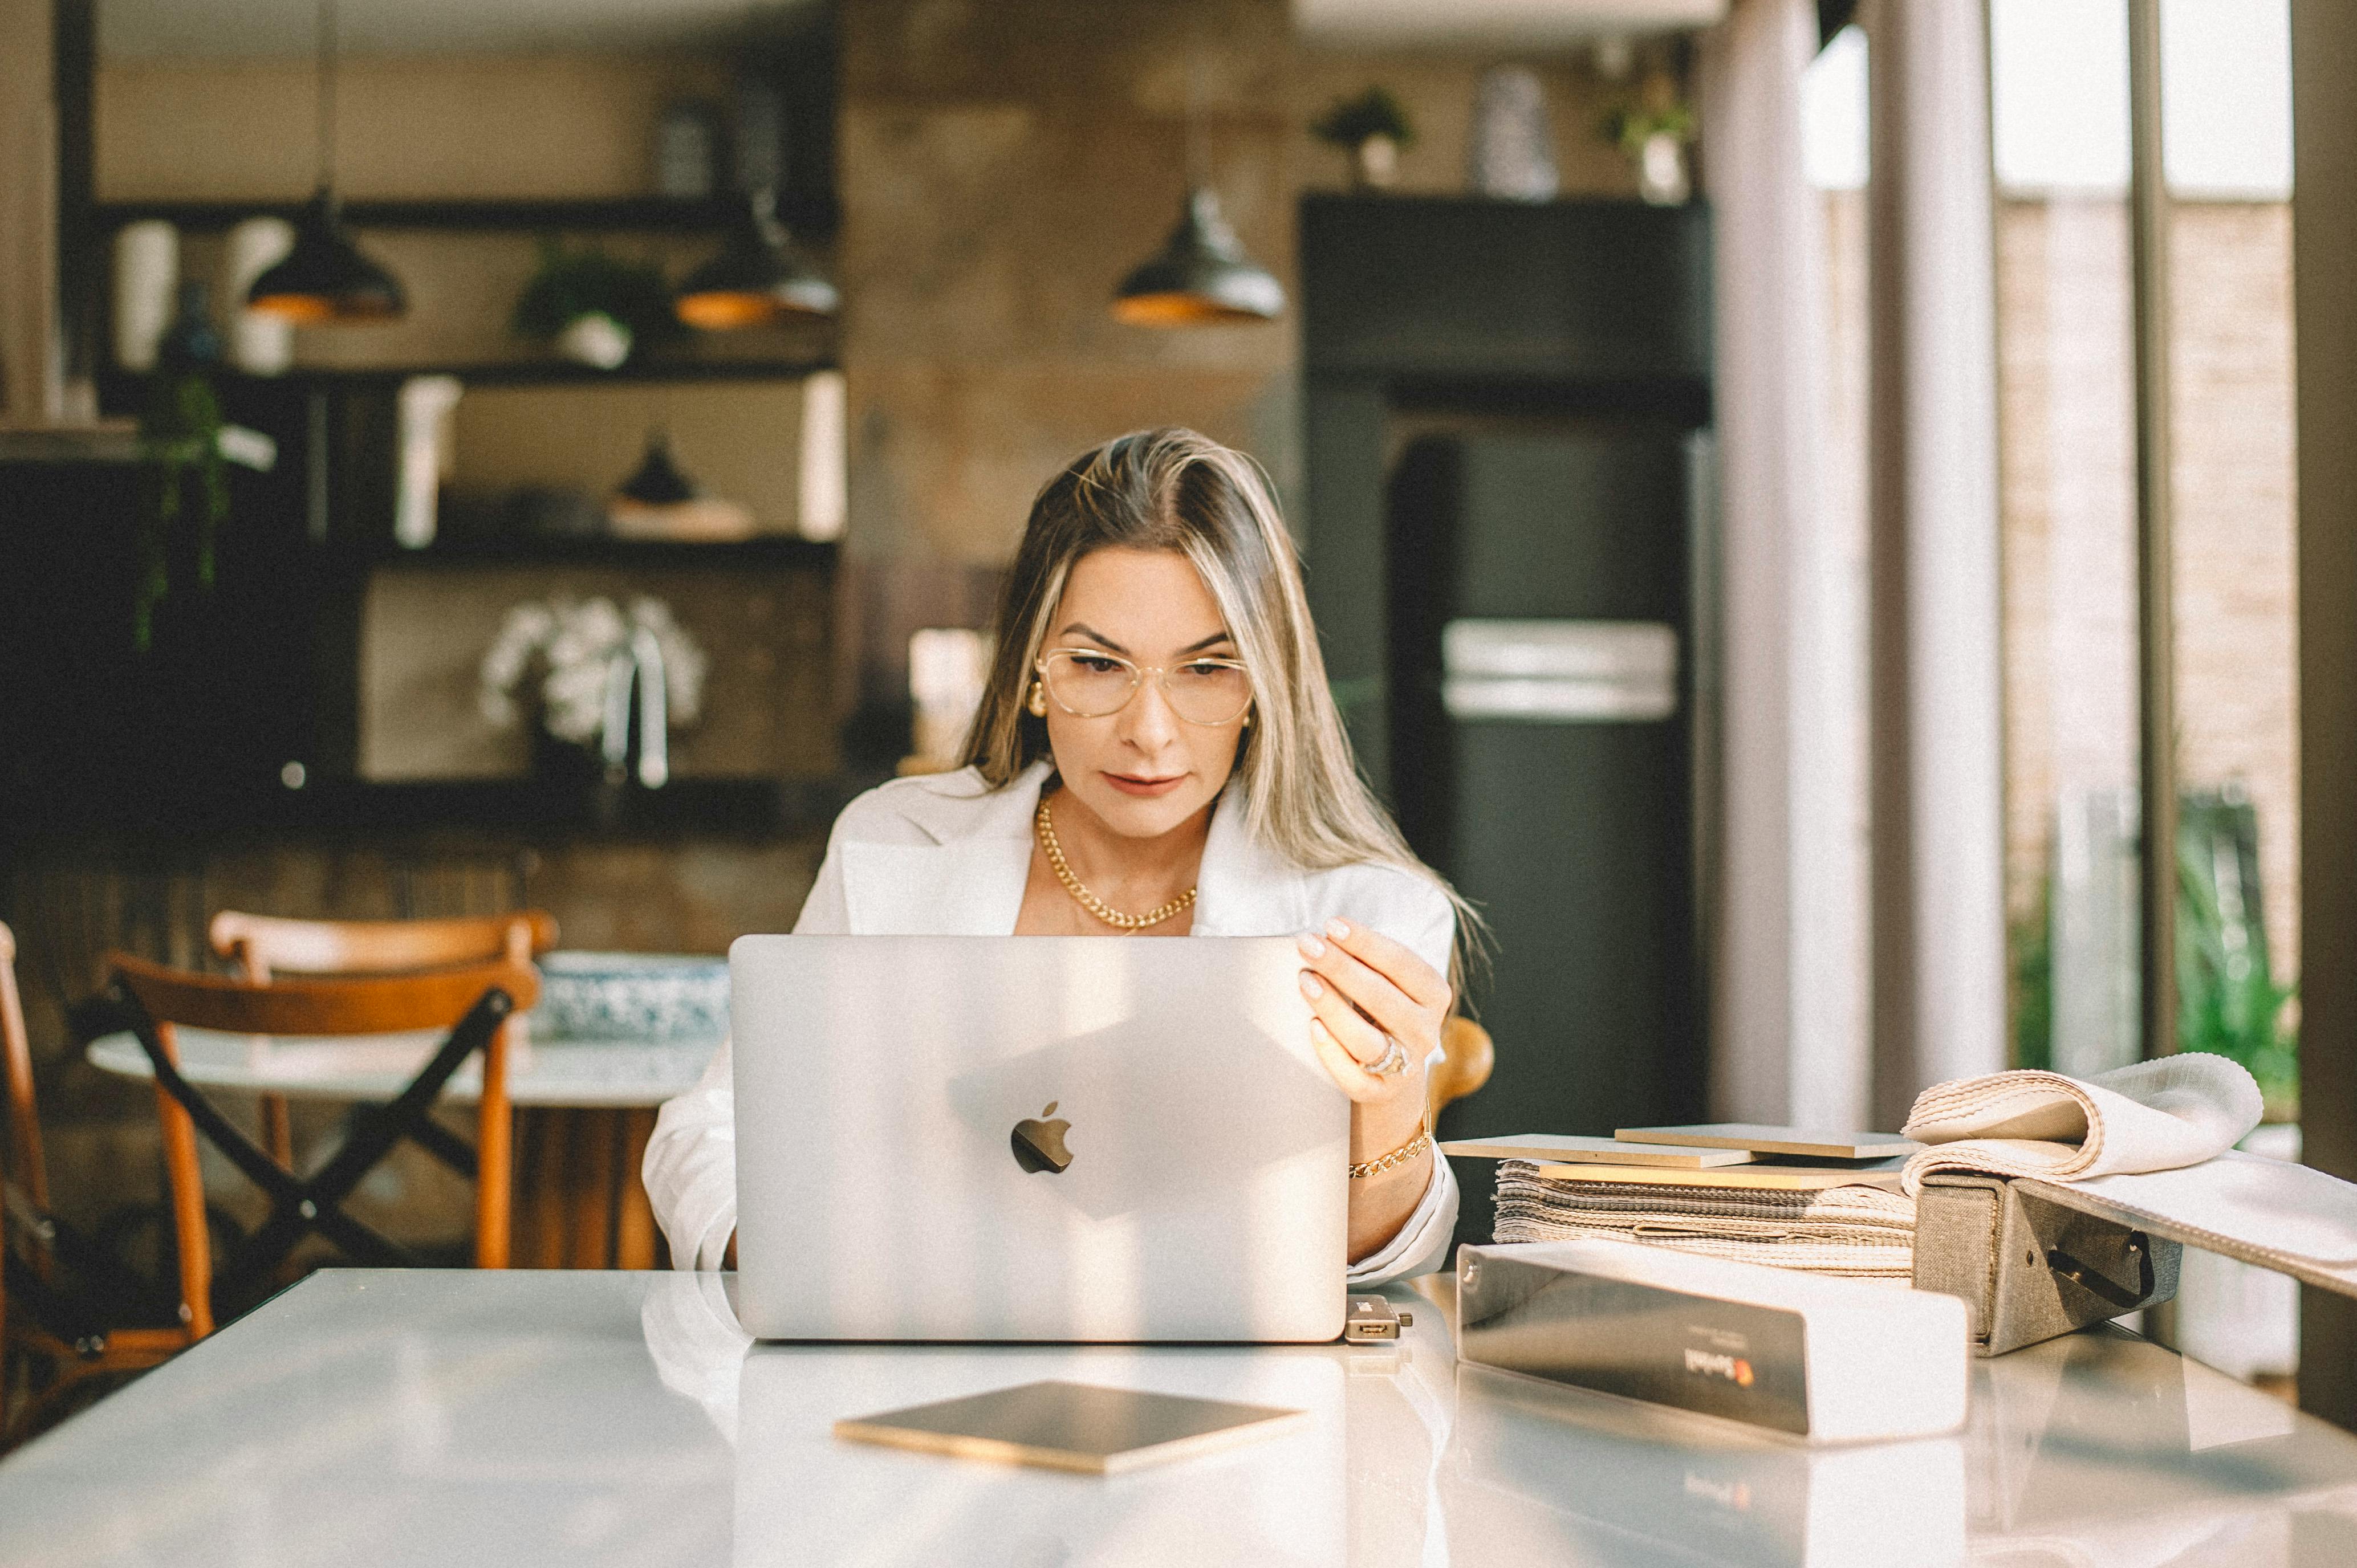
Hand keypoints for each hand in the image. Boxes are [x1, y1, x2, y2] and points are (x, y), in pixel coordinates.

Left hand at [1296, 918, 1448, 1108]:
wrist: (1392, 1076)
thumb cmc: (1382, 1014)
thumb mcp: (1388, 985)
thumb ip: (1367, 963)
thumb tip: (1323, 938)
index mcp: (1434, 994)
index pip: (1401, 963)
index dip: (1366, 942)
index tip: (1332, 924)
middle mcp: (1425, 1030)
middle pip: (1381, 996)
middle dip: (1340, 966)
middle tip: (1307, 944)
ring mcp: (1404, 1064)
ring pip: (1366, 1038)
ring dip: (1333, 1006)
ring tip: (1305, 980)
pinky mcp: (1379, 1092)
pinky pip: (1352, 1075)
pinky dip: (1331, 1051)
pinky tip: (1312, 1026)